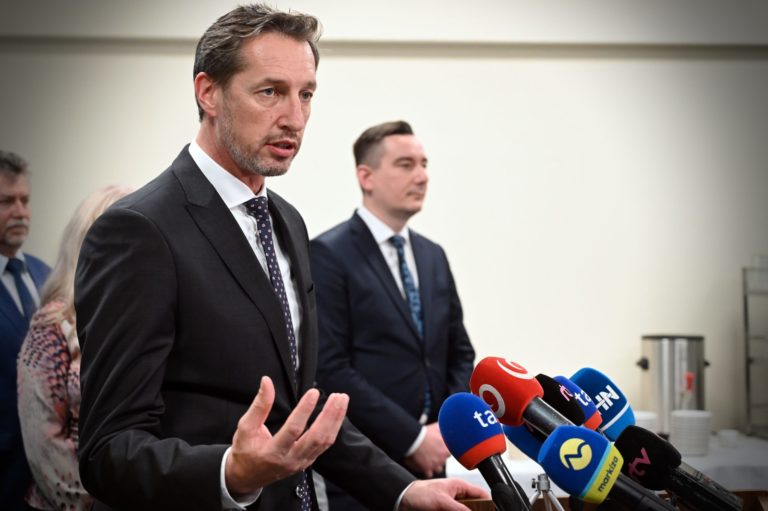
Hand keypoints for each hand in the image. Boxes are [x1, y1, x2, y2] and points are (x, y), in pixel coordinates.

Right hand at [225, 376, 348, 494]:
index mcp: (272, 452)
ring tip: (342, 400)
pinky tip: (337, 414)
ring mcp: (301, 463)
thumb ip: (259, 405)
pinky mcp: (307, 462)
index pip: (294, 429)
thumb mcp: (245, 427)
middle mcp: (290, 459)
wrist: (247, 477)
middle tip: (338, 396)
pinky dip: (333, 429)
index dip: (304, 410)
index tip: (313, 392)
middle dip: (330, 415)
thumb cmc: (245, 450)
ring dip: (336, 420)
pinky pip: (324, 446)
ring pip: (324, 442)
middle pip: (316, 437)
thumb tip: (267, 382)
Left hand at [400, 478, 489, 509]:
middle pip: (476, 507)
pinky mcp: (445, 510)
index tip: (494, 510)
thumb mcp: (442, 501)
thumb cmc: (420, 493)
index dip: (489, 503)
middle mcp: (458, 495)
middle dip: (479, 510)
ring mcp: (452, 504)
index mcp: (460, 486)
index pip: (481, 494)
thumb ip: (459, 509)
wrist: (403, 498)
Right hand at [404, 423, 449, 477]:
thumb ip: (444, 428)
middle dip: (438, 458)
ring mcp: (435, 464)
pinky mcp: (427, 469)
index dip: (443, 450)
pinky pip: (429, 474)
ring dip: (434, 465)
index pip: (449, 453)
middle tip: (431, 452)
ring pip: (438, 468)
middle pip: (443, 461)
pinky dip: (426, 470)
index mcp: (447, 449)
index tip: (438, 448)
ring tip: (427, 459)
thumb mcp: (437, 427)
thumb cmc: (424, 433)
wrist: (414, 440)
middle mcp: (443, 458)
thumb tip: (447, 425)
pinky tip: (422, 465)